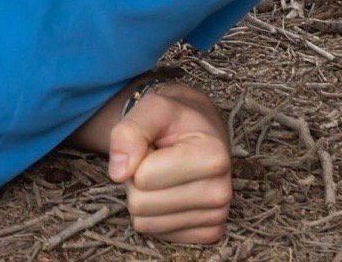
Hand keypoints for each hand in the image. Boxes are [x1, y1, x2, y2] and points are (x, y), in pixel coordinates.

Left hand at [109, 85, 232, 245]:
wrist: (199, 132)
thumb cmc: (176, 120)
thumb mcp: (153, 107)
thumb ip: (130, 131)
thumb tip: (120, 172)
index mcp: (214, 156)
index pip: (143, 176)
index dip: (138, 158)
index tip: (158, 146)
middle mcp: (221, 191)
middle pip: (141, 204)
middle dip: (138, 181)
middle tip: (158, 161)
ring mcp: (216, 215)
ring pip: (145, 222)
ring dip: (145, 197)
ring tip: (165, 176)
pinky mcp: (208, 233)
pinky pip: (155, 233)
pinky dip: (155, 215)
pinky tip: (173, 193)